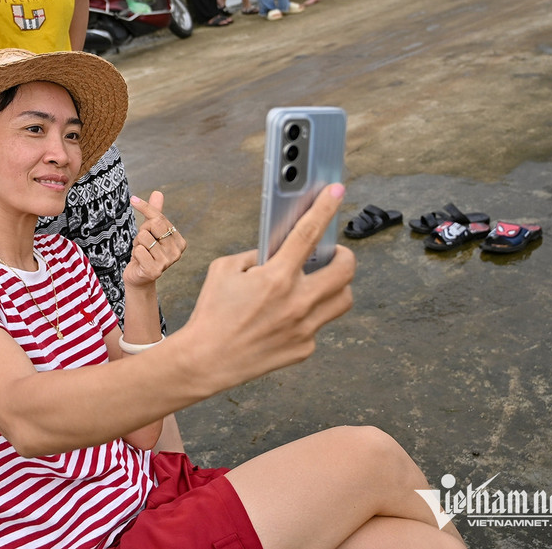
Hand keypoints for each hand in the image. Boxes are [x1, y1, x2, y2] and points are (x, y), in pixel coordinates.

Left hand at [122, 191, 185, 288]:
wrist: (139, 277)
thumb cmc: (146, 252)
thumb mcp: (150, 231)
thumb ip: (155, 213)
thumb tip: (158, 192)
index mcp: (179, 241)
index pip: (159, 217)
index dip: (145, 207)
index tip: (133, 199)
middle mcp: (176, 252)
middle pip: (152, 225)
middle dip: (142, 231)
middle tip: (143, 243)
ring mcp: (167, 262)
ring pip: (144, 237)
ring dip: (138, 244)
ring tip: (142, 253)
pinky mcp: (155, 271)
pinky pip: (139, 251)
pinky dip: (135, 254)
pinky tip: (140, 262)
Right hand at [176, 184, 353, 390]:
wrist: (207, 359)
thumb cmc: (212, 313)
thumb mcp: (224, 270)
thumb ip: (254, 256)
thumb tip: (274, 253)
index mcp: (276, 277)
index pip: (308, 234)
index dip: (325, 208)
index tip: (336, 192)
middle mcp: (298, 302)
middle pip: (345, 270)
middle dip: (344, 255)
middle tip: (332, 253)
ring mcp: (305, 327)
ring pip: (343, 299)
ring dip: (335, 286)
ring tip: (316, 283)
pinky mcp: (305, 348)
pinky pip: (319, 324)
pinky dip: (309, 314)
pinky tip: (287, 316)